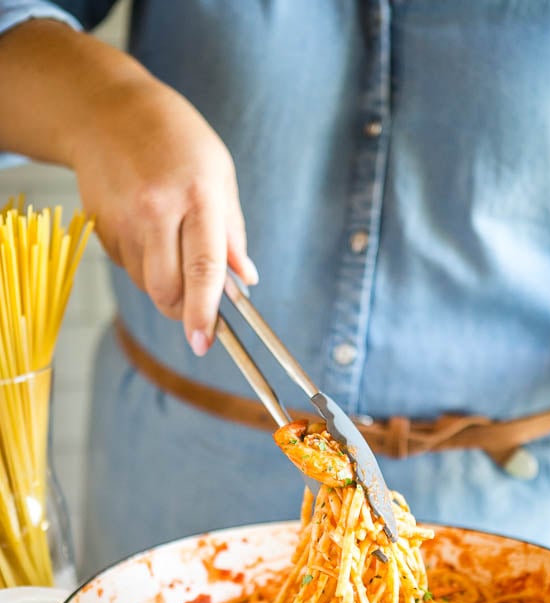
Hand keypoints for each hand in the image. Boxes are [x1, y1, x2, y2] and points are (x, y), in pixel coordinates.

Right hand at [72, 77, 257, 354]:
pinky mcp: (101, 228)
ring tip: (171, 243)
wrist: (106, 111)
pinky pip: (128, 268)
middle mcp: (156, 210)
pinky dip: (143, 265)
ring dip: (164, 285)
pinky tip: (146, 230)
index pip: (203, 267)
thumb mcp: (219, 173)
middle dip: (183, 311)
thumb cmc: (176, 140)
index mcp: (196, 195)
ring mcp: (123, 220)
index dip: (204, 312)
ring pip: (147, 285)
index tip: (204, 343)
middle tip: (196, 308)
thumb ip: (232, 231)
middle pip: (167, 290)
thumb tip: (247, 280)